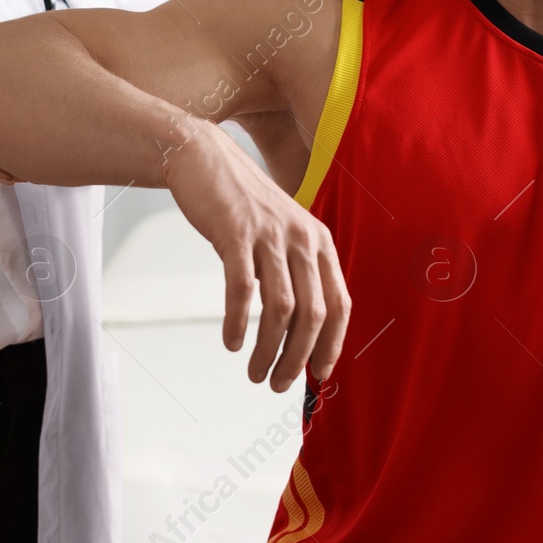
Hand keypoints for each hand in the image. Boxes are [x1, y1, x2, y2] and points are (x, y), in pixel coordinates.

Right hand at [164, 120, 349, 390]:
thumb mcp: (280, 231)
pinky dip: (239, 322)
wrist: (203, 158)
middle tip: (278, 384)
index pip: (339, 303)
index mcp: (319, 241)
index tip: (319, 374)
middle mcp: (302, 237)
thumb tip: (297, 326)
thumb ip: (293, 269)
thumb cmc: (240, 204)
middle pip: (313, 313)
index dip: (332, 344)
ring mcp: (270, 235)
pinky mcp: (236, 233)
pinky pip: (242, 289)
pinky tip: (232, 342)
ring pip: (281, 308)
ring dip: (269, 349)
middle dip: (298, 357)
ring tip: (255, 373)